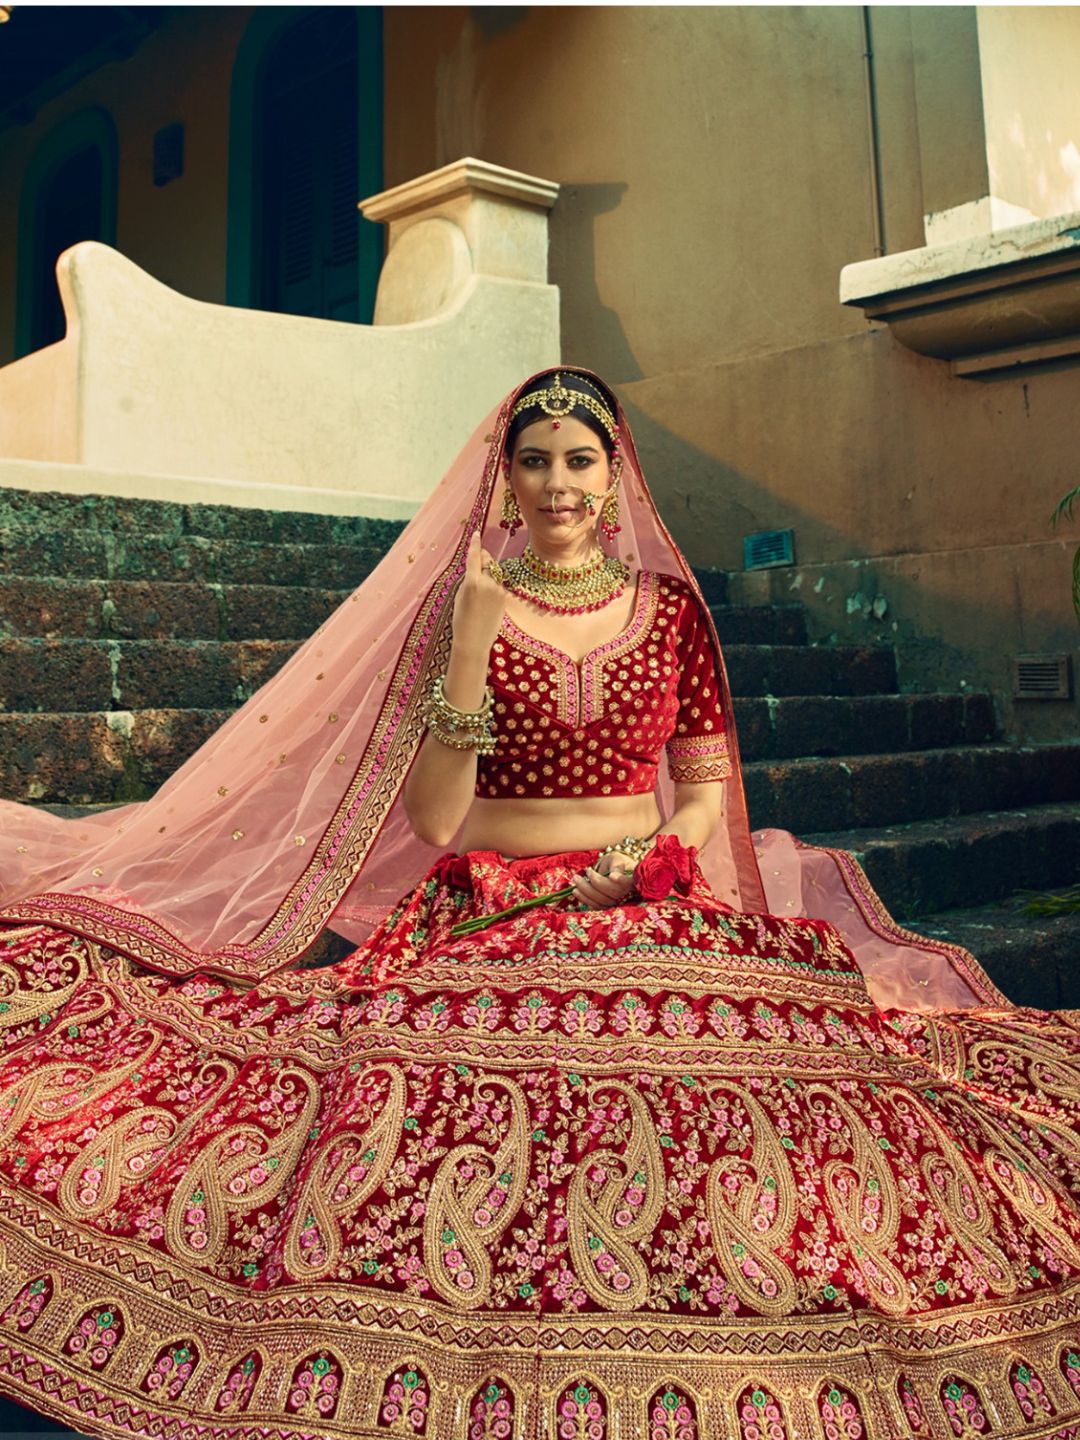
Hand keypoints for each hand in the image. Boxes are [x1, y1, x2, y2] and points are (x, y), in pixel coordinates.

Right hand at [451, 531, 507, 654]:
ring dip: (488, 573)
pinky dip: (492, 585)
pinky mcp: (504, 598)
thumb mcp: (460, 596)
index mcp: (472, 582)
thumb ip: (469, 580)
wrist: (474, 641)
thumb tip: (477, 570)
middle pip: (488, 561)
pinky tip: (485, 599)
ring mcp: (498, 591)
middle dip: (484, 557)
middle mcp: (488, 584)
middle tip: (480, 557)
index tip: (476, 533)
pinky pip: (498, 585)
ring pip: (494, 573)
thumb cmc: (461, 620)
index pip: (474, 557)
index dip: (475, 544)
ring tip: (479, 590)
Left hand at [572, 850, 637, 908]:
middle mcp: (627, 894)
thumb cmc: (616, 862)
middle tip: (581, 874)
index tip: (612, 875)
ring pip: (603, 902)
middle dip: (596, 883)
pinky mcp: (608, 907)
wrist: (615, 870)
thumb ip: (616, 865)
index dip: (621, 880)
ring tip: (576, 880)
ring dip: (586, 892)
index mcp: (633, 880)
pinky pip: (597, 906)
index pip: (629, 882)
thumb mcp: (616, 859)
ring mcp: (618, 902)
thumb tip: (613, 875)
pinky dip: (585, 899)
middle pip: (613, 893)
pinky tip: (577, 891)